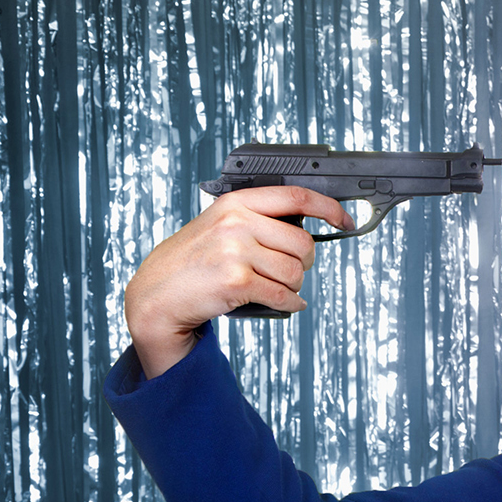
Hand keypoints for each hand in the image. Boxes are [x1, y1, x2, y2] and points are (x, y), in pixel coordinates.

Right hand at [123, 186, 347, 377]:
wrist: (157, 294)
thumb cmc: (193, 262)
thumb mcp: (219, 225)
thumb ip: (256, 219)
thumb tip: (305, 227)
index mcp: (236, 203)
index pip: (296, 197)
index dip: (329, 209)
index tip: (345, 219)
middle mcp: (236, 223)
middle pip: (303, 244)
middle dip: (304, 263)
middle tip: (290, 270)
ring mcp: (235, 252)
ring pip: (295, 273)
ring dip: (292, 286)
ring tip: (271, 286)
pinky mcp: (236, 282)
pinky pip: (284, 296)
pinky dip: (291, 304)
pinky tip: (287, 304)